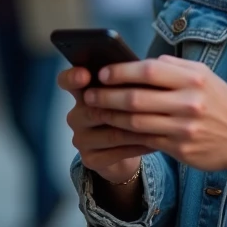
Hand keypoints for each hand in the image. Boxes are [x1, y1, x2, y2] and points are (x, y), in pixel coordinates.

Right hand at [58, 66, 152, 182]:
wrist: (124, 150)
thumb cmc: (126, 112)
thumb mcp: (124, 94)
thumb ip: (125, 82)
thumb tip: (144, 66)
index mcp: (81, 93)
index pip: (66, 81)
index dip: (73, 77)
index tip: (85, 74)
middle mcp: (76, 116)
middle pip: (94, 110)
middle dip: (122, 108)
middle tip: (146, 104)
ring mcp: (81, 139)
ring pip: (111, 134)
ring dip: (137, 130)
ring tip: (159, 124)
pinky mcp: (90, 159)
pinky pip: (117, 153)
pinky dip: (139, 147)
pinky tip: (155, 142)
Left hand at [83, 55, 226, 172]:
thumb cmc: (219, 100)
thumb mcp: (203, 75)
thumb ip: (172, 67)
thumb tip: (139, 63)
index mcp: (193, 79)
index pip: (148, 70)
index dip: (121, 72)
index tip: (102, 73)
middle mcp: (188, 102)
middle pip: (136, 98)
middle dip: (107, 96)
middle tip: (89, 94)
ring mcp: (184, 127)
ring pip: (136, 122)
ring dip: (111, 116)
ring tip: (95, 111)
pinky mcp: (180, 148)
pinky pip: (145, 140)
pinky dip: (125, 135)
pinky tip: (113, 129)